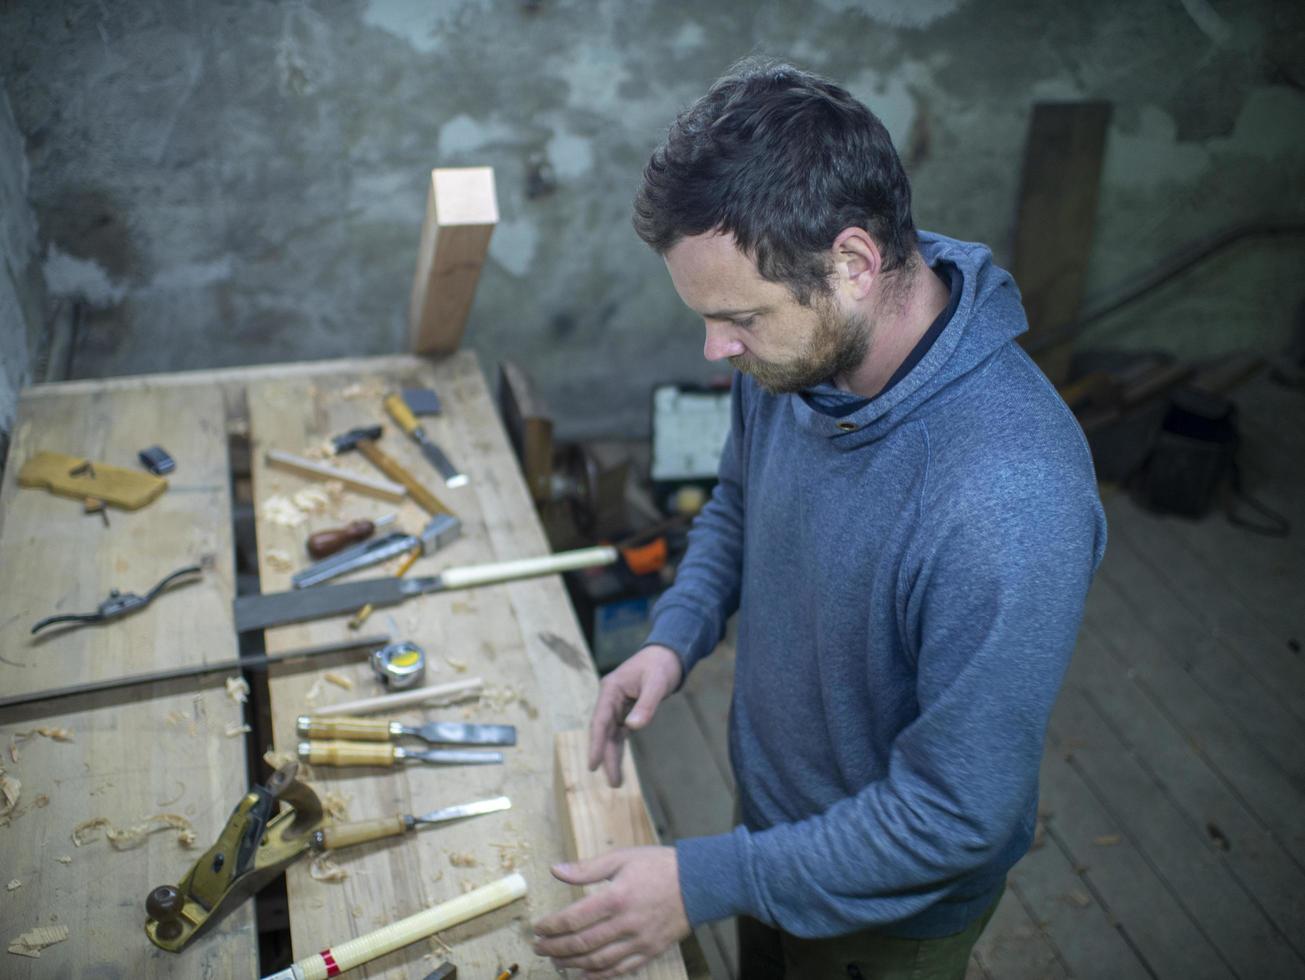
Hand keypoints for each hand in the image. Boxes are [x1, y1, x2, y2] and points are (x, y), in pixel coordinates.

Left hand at [533, 846, 690, 978]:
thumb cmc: (659, 866)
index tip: (538, 928)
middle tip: (539, 947)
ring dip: (573, 964)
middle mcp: (626, 923)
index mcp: (616, 896)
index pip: (574, 919)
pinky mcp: (650, 951)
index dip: (551, 927)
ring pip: (598, 961)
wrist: (699, 882)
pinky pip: (621, 970)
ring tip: (557, 961)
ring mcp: (639, 941)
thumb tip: (556, 870)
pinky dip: (599, 976)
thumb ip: (587, 868)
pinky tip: (584, 976)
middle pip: (582, 944)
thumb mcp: (622, 858)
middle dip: (556, 948)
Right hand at [588, 644, 682, 786]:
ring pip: (611, 735)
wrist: (668, 654)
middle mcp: (610, 699)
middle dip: (606, 757)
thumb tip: (633, 728)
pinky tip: (617, 764)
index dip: (596, 743)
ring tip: (615, 781)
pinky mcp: (626, 711)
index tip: (593, 765)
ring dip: (612, 756)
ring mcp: (616, 706)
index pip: (600, 720)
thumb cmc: (661, 665)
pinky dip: (618, 747)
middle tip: (613, 782)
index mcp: (611, 689)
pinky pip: (619, 733)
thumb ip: (646, 705)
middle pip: (604, 732)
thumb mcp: (657, 684)